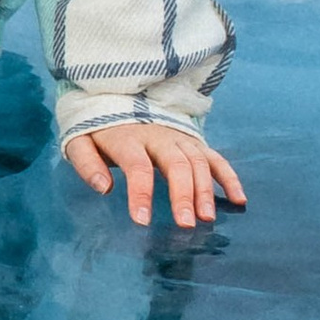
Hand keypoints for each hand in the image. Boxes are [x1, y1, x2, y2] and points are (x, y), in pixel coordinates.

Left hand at [65, 123, 245, 227]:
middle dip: (183, 195)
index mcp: (127, 138)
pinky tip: (239, 199)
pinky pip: (215, 157)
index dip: (141, 194)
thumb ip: (86, 164)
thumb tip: (103, 189)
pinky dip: (229, 177)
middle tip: (186, 225)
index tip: (142, 221)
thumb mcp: (80, 141)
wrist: (116, 95)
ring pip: (198, 162)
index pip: (137, 167)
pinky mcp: (192, 140)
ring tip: (207, 218)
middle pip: (176, 165)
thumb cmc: (98, 130)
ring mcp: (178, 137)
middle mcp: (158, 136)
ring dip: (206, 190)